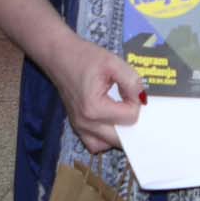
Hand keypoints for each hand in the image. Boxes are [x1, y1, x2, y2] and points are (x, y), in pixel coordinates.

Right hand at [44, 37, 144, 154]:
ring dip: (119, 134)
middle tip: (129, 102)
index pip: (130, 117)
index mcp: (94, 108)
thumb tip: (141, 98)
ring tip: (120, 114)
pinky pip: (95, 144)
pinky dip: (105, 137)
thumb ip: (132, 81)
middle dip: (130, 121)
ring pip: (108, 145)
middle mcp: (85, 123)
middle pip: (121, 139)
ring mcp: (79, 127)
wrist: (59, 55)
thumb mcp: (113, 62)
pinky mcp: (76, 126)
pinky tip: (109, 121)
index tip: (129, 87)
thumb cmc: (84, 57)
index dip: (135, 101)